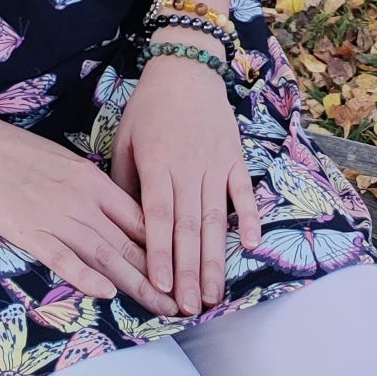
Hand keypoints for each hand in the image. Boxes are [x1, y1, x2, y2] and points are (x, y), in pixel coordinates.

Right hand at [0, 85, 181, 317]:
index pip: (137, 216)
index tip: (181, 268)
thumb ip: (83, 188)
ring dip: (135, 284)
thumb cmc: (7, 150)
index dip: (162, 246)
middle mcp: (79, 197)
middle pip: (128, 241)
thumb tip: (105, 212)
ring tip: (160, 307)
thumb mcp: (57, 162)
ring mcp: (53, 214)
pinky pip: (62, 256)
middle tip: (182, 303)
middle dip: (158, 275)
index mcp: (88, 177)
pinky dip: (85, 275)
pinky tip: (105, 292)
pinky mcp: (26, 229)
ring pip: (104, 254)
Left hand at [109, 53, 262, 317]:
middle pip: (188, 227)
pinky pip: (244, 192)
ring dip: (215, 259)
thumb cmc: (149, 105)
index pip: (157, 216)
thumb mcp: (125, 137)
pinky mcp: (234, 158)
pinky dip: (250, 217)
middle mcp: (186, 167)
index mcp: (155, 163)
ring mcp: (214, 164)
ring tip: (215, 294)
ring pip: (215, 219)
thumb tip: (124, 223)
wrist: (186, 68)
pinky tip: (252, 245)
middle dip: (188, 271)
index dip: (159, 253)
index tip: (161, 287)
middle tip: (190, 309)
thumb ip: (124, 180)